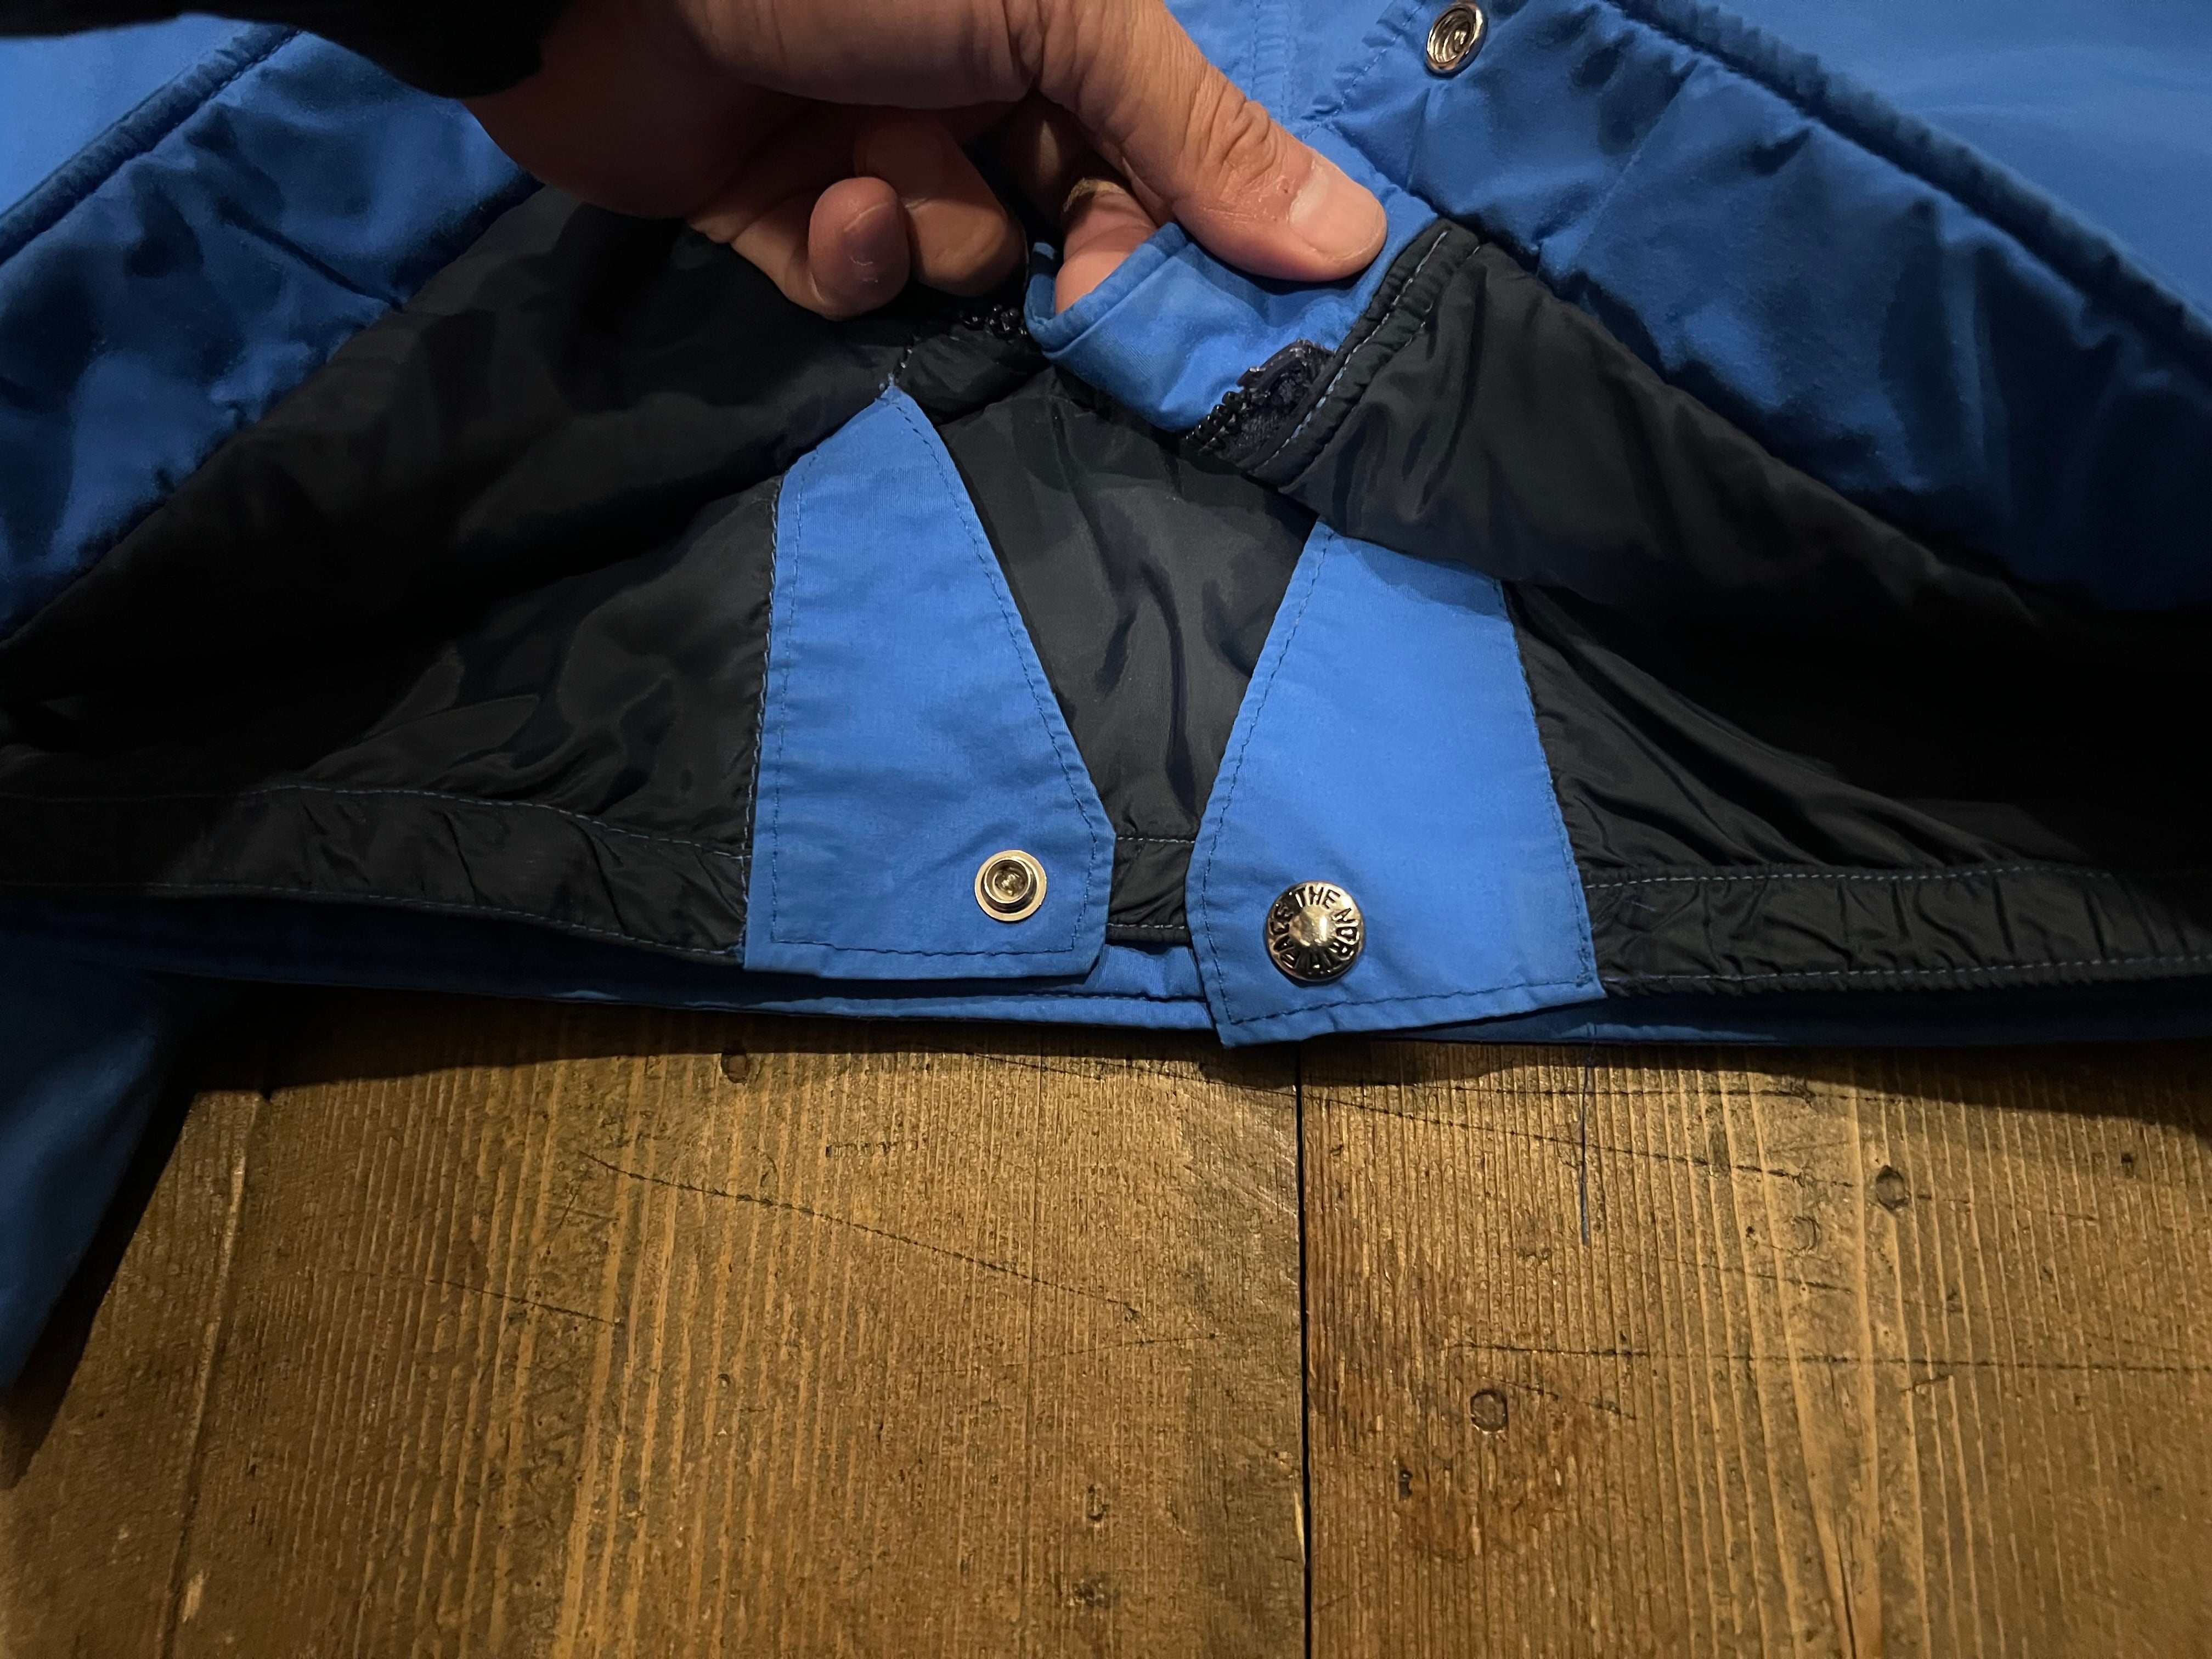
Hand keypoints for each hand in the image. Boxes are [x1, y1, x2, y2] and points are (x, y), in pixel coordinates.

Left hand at [465, 0, 1386, 315]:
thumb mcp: (1055, 17)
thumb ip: (1191, 130)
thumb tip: (1346, 239)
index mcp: (1053, 31)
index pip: (1163, 156)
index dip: (1187, 234)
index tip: (1203, 306)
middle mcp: (975, 89)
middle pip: (1075, 223)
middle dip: (1072, 263)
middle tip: (1075, 283)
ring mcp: (878, 152)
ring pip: (964, 259)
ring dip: (930, 231)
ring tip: (875, 172)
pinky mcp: (785, 219)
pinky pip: (858, 286)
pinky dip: (850, 257)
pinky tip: (825, 204)